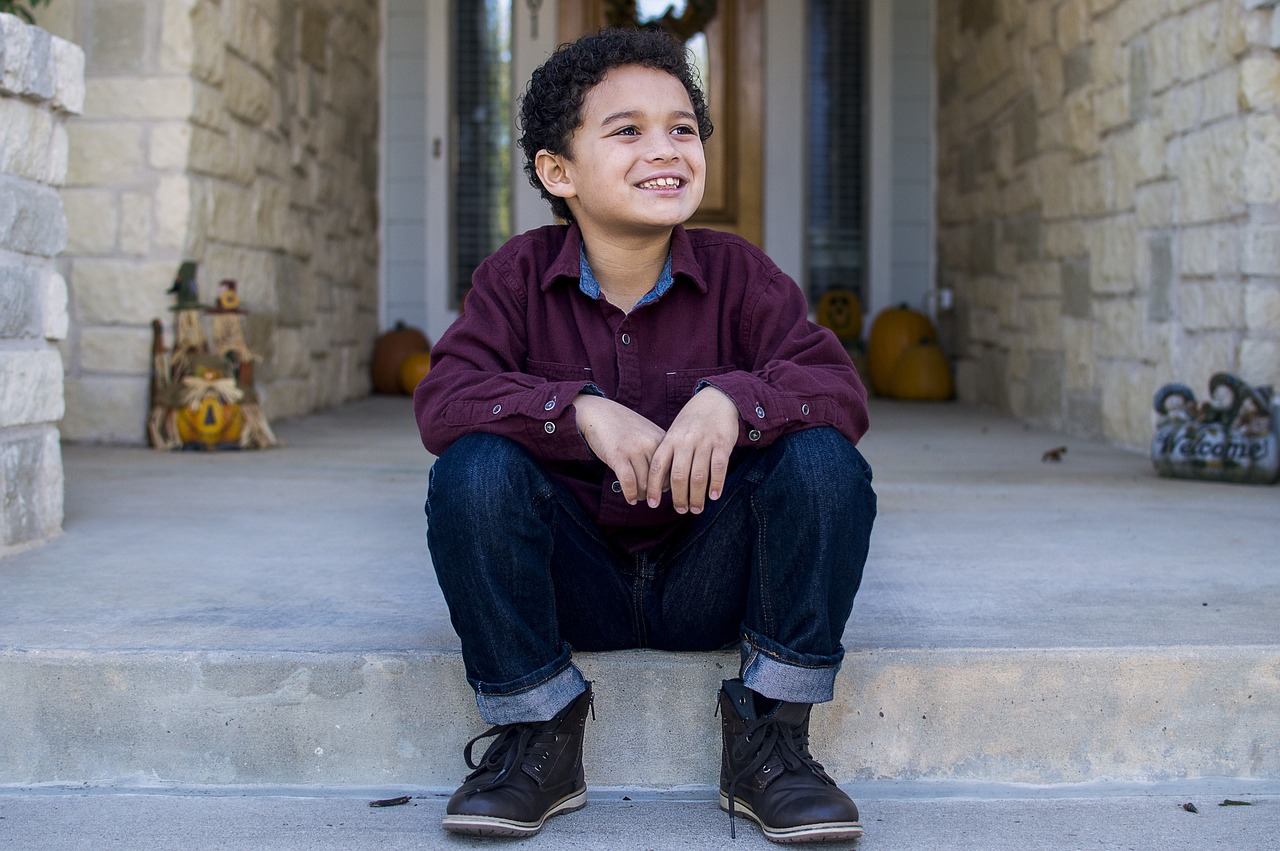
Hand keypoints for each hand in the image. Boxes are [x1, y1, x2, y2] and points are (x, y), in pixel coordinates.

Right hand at [574, 394, 666, 503]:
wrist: (599, 413)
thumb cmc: (624, 429)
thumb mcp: (648, 436)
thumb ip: (658, 454)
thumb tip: (666, 486)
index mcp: (662, 439)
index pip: (673, 471)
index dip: (667, 486)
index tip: (660, 491)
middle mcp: (651, 444)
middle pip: (660, 481)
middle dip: (654, 494)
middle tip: (648, 499)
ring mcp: (634, 449)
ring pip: (645, 485)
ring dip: (641, 496)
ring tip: (637, 497)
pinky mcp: (618, 455)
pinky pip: (629, 483)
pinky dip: (630, 495)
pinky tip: (629, 499)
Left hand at [648, 386, 738, 513]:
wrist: (718, 399)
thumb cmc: (693, 420)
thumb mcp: (676, 432)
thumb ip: (669, 453)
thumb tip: (661, 483)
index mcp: (670, 439)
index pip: (657, 467)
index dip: (654, 488)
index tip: (652, 504)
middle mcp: (685, 441)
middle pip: (679, 477)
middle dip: (679, 498)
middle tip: (681, 510)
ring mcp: (705, 442)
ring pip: (698, 476)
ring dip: (697, 497)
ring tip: (697, 509)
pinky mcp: (723, 443)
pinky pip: (719, 468)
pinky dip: (716, 484)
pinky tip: (714, 496)